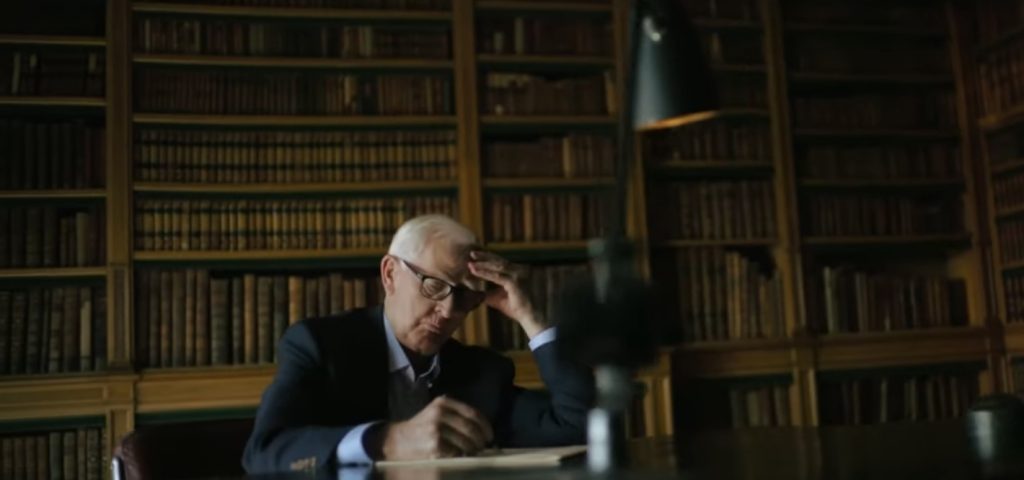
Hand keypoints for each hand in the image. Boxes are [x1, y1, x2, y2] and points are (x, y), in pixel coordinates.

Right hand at [379, 396, 493, 459]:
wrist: (396, 441)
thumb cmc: (420, 429)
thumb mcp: (436, 413)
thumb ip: (456, 416)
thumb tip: (482, 431)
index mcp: (443, 403)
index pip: (473, 413)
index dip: (485, 426)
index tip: (490, 436)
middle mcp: (440, 413)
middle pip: (471, 428)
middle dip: (480, 441)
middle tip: (482, 448)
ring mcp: (437, 429)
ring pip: (466, 442)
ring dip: (473, 451)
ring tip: (471, 454)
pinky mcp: (435, 445)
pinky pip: (456, 452)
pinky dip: (462, 457)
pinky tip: (460, 458)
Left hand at [467, 251, 545, 337]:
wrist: (528, 317)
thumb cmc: (515, 308)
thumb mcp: (497, 297)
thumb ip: (487, 292)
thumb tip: (473, 292)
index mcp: (517, 271)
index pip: (501, 262)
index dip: (488, 258)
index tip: (475, 256)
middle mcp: (519, 270)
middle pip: (499, 260)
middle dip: (484, 257)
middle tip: (471, 253)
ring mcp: (518, 275)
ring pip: (497, 266)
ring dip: (482, 264)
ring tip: (470, 264)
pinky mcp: (515, 282)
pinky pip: (496, 276)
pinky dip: (484, 274)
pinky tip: (474, 272)